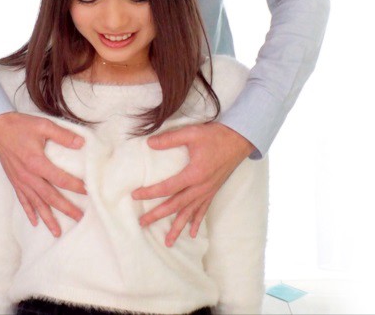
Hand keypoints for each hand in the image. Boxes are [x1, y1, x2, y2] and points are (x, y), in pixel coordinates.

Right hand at [0, 111, 87, 237]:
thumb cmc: (20, 125)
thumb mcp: (43, 125)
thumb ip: (63, 135)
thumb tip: (82, 143)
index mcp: (37, 162)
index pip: (61, 179)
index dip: (76, 186)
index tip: (89, 192)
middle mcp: (28, 176)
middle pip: (50, 197)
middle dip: (66, 209)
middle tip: (80, 218)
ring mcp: (20, 181)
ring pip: (37, 203)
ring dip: (48, 218)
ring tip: (57, 232)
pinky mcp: (14, 181)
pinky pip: (23, 200)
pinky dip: (30, 212)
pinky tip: (36, 222)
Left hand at [131, 122, 255, 246]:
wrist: (240, 140)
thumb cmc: (216, 136)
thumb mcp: (192, 133)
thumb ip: (170, 139)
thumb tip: (149, 143)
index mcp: (194, 174)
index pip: (167, 187)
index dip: (149, 192)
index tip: (135, 195)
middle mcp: (200, 187)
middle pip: (175, 205)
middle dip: (158, 215)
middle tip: (142, 223)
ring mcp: (207, 191)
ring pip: (189, 213)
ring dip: (177, 228)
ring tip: (167, 242)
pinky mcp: (213, 191)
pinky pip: (203, 211)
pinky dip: (196, 222)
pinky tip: (191, 234)